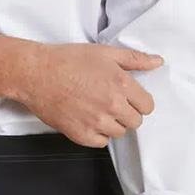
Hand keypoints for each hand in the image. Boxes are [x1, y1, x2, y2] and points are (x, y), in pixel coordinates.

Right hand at [13, 42, 162, 146]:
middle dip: (127, 113)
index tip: (128, 97)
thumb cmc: (68, 60)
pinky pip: (101, 142)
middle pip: (136, 122)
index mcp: (121, 84)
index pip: (148, 106)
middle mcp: (112, 105)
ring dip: (113, 123)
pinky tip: (88, 119)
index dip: (139, 101)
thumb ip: (135, 59)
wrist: (36, 73)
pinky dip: (98, 133)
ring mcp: (96, 122)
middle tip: (111, 102)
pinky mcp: (81, 134)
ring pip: (119, 133)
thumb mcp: (104, 52)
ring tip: (97, 109)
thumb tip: (158, 62)